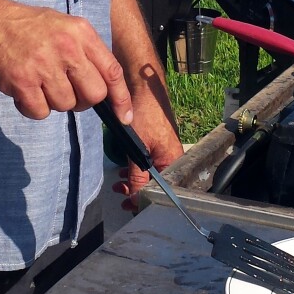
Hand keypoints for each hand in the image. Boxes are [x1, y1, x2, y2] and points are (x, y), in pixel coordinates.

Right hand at [0, 0, 133, 122]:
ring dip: (53, 102)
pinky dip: (32, 107)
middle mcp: (66, 48)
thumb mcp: (64, 27)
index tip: (123, 117)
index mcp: (81, 33)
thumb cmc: (26, 27)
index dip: (121, 98)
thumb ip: (85, 52)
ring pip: (66, 106)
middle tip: (64, 91)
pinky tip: (23, 90)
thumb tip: (106, 89)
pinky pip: (40, 112)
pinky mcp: (22, 82)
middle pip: (93, 95)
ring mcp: (44, 65)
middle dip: (82, 101)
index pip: (112, 71)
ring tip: (37, 83)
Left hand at [112, 86, 182, 211]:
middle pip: (157, 184)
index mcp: (174, 161)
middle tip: (120, 194)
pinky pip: (148, 163)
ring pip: (151, 174)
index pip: (162, 191)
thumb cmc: (145, 115)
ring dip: (135, 180)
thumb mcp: (138, 148)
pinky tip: (125, 170)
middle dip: (137, 191)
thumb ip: (137, 175)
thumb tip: (136, 199)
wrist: (144, 89)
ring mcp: (164, 150)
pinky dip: (136, 169)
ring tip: (119, 183)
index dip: (144, 200)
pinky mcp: (157, 144)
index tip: (128, 205)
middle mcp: (172, 158)